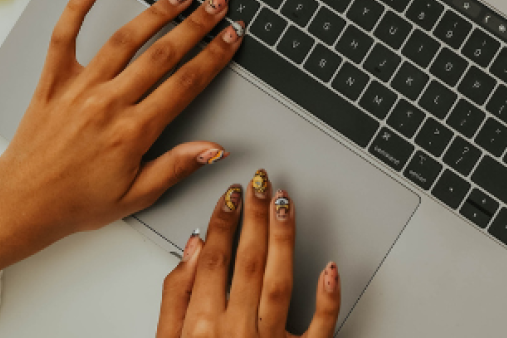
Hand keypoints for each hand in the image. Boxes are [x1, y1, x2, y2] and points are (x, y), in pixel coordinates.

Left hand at [0, 0, 244, 281]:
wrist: (21, 203)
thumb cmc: (77, 203)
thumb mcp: (137, 196)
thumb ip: (177, 167)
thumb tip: (215, 148)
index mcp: (133, 131)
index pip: (186, 83)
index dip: (215, 56)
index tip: (233, 36)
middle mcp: (108, 103)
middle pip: (162, 54)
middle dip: (197, 25)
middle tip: (219, 4)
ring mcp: (80, 87)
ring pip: (124, 39)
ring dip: (156, 12)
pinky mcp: (53, 80)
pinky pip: (64, 35)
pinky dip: (78, 6)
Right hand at [158, 174, 339, 337]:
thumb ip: (175, 298)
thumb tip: (192, 250)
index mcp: (200, 327)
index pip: (213, 259)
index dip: (223, 221)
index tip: (231, 195)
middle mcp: (235, 332)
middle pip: (246, 261)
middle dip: (254, 217)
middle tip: (261, 183)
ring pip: (280, 281)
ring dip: (283, 239)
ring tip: (285, 204)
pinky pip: (320, 328)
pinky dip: (328, 297)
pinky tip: (331, 267)